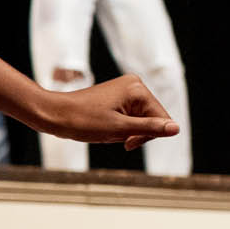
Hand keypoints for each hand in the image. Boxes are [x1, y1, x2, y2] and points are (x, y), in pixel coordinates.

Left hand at [35, 73, 177, 149]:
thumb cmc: (81, 121)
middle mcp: (134, 85)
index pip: (162, 119)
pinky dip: (118, 128)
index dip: (146, 136)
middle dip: (134, 133)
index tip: (126, 143)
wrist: (52, 114)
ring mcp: (125, 90)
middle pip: (152, 119)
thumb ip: (149, 128)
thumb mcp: (118, 129)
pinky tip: (103, 127)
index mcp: (137, 89)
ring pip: (139, 121)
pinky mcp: (116, 97)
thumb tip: (176, 129)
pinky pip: (128, 118)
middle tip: (112, 135)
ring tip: (105, 130)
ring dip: (125, 132)